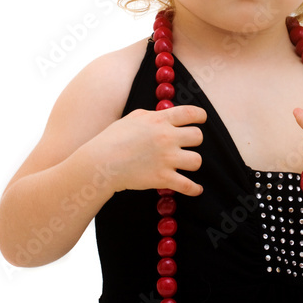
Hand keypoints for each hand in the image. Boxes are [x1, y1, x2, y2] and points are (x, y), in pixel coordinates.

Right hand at [80, 105, 206, 195]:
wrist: (100, 163)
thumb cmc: (112, 138)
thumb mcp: (133, 118)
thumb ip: (153, 116)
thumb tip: (166, 115)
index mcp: (159, 120)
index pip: (190, 113)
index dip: (201, 116)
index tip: (202, 119)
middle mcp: (166, 137)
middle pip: (198, 137)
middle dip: (194, 141)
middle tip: (186, 145)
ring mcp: (166, 159)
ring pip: (197, 161)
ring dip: (192, 163)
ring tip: (186, 165)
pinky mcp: (162, 178)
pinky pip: (188, 185)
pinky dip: (194, 189)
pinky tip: (197, 189)